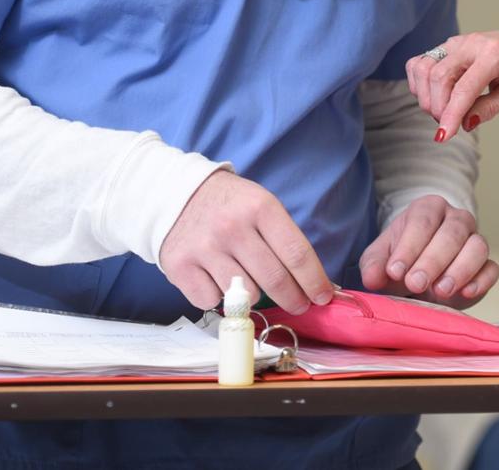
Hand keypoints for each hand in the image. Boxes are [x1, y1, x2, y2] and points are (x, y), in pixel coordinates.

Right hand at [159, 170, 334, 314]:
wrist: (175, 194)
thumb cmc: (229, 205)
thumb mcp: (261, 204)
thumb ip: (284, 239)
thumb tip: (311, 282)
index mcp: (260, 208)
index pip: (296, 254)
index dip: (314, 281)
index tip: (323, 297)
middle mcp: (232, 228)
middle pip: (275, 280)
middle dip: (294, 299)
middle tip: (299, 305)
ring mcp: (204, 248)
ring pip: (245, 295)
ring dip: (253, 295)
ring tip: (250, 281)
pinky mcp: (180, 267)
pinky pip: (212, 301)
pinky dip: (219, 297)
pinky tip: (217, 279)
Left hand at [357, 194, 498, 307]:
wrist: (419, 274)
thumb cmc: (401, 260)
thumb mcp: (380, 259)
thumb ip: (374, 266)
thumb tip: (373, 278)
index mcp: (428, 209)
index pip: (423, 220)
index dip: (409, 246)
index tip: (395, 271)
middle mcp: (456, 219)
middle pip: (452, 232)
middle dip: (433, 260)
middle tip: (415, 284)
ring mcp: (475, 240)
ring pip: (477, 247)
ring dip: (460, 270)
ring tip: (440, 291)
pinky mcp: (487, 266)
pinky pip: (492, 269)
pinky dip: (482, 281)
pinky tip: (466, 293)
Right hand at [405, 32, 498, 142]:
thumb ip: (491, 108)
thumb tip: (465, 123)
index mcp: (496, 54)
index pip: (465, 88)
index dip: (451, 114)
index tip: (443, 136)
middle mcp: (473, 43)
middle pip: (439, 77)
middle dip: (438, 108)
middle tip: (451, 125)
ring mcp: (457, 41)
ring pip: (424, 68)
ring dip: (427, 96)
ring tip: (445, 111)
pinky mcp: (447, 45)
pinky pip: (420, 63)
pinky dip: (420, 83)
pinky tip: (436, 96)